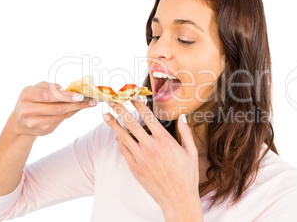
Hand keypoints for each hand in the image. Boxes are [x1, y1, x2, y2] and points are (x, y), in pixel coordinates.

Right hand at [11, 81, 97, 138]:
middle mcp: (28, 110)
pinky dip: (71, 114)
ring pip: (61, 115)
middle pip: (57, 108)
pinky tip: (78, 108)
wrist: (21, 121)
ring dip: (76, 109)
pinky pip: (61, 120)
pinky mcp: (43, 130)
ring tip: (89, 103)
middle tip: (91, 100)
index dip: (65, 96)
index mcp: (26, 95)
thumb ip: (51, 87)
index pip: (48, 95)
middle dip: (76, 104)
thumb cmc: (32, 99)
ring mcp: (35, 122)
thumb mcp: (37, 88)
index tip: (80, 95)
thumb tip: (68, 91)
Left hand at [103, 98, 202, 220]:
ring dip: (114, 124)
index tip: (133, 97)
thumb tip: (182, 117)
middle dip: (121, 110)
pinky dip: (119, 141)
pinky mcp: (135, 168)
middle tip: (113, 101)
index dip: (139, 106)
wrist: (177, 198)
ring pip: (123, 137)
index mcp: (165, 141)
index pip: (148, 118)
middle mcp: (151, 147)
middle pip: (132, 124)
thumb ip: (186, 133)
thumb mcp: (191, 152)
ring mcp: (141, 158)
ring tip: (105, 115)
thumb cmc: (187, 176)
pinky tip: (116, 135)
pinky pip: (124, 151)